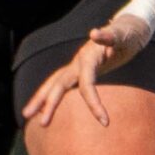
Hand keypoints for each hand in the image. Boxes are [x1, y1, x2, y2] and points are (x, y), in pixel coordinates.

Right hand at [22, 12, 152, 127]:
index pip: (87, 84)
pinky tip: (44, 108)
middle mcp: (78, 62)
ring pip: (54, 83)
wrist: (125, 29)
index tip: (105, 122)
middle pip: (59, 84)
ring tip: (26, 115)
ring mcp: (76, 66)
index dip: (94, 103)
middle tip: (42, 125)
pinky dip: (52, 96)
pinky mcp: (78, 70)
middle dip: (50, 104)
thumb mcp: (122, 35)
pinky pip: (62, 85)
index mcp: (88, 58)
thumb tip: (93, 32)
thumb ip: (109, 35)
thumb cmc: (127, 35)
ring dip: (41, 99)